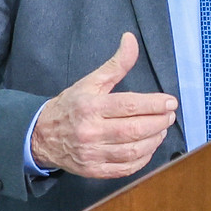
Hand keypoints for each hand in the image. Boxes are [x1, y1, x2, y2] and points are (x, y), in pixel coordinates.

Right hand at [31, 33, 178, 177]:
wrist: (40, 136)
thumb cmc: (70, 106)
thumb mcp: (90, 82)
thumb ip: (115, 64)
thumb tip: (130, 39)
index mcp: (90, 107)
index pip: (129, 106)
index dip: (154, 104)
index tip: (170, 102)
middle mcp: (90, 131)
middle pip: (134, 130)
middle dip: (159, 122)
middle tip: (169, 116)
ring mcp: (91, 153)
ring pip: (132, 151)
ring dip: (154, 140)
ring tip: (161, 130)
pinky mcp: (93, 170)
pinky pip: (124, 169)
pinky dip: (142, 159)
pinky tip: (148, 147)